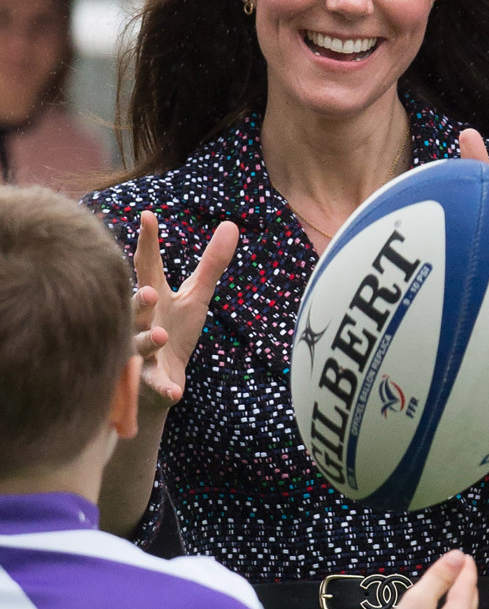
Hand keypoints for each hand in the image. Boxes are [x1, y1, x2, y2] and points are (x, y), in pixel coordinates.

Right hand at [132, 210, 238, 409]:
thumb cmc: (174, 330)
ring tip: (159, 336)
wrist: (159, 382)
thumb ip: (211, 265)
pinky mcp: (151, 380)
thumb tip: (231, 224)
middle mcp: (142, 321)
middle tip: (149, 292)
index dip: (148, 242)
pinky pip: (155, 385)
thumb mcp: (196, 296)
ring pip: (139, 346)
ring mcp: (143, 352)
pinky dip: (164, 388)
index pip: (147, 265)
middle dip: (139, 300)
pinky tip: (174, 393)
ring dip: (148, 341)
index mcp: (154, 296)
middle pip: (136, 308)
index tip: (147, 215)